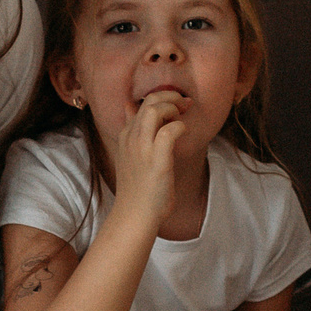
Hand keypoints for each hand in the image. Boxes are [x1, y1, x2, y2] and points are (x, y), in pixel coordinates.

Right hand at [105, 89, 187, 229]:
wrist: (135, 214)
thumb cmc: (138, 188)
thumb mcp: (130, 154)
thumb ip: (134, 132)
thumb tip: (132, 108)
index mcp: (125, 135)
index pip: (141, 104)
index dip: (160, 99)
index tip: (176, 106)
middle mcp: (131, 138)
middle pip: (149, 101)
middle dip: (170, 96)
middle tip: (184, 104)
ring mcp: (142, 149)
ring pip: (155, 110)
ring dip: (173, 108)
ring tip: (182, 115)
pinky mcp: (157, 161)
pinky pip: (169, 132)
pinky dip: (179, 127)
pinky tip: (183, 132)